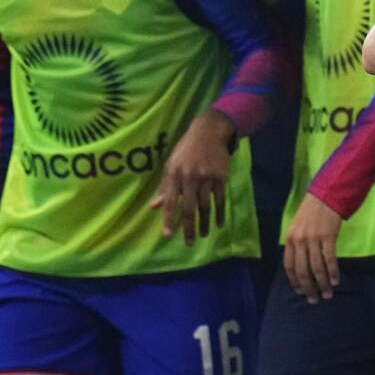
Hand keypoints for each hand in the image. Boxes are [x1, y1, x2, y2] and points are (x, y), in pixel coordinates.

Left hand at [150, 111, 234, 244]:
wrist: (209, 132)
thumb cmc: (186, 150)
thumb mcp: (171, 165)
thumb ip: (164, 187)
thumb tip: (154, 207)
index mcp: (174, 174)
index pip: (171, 201)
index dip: (169, 219)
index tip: (168, 235)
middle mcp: (189, 177)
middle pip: (189, 207)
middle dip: (189, 227)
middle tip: (189, 243)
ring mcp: (206, 177)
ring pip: (205, 205)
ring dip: (204, 223)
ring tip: (203, 235)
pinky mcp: (221, 176)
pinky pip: (220, 198)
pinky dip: (220, 212)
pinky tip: (218, 223)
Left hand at [283, 193, 341, 303]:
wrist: (326, 194)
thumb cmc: (312, 211)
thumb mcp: (297, 226)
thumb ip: (297, 243)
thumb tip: (300, 264)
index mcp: (290, 238)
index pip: (289, 266)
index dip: (295, 281)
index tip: (300, 292)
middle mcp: (300, 240)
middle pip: (302, 270)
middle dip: (308, 288)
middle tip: (314, 299)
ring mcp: (314, 239)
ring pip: (317, 268)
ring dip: (322, 283)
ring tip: (328, 294)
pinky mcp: (328, 236)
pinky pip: (329, 259)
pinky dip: (333, 272)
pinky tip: (335, 281)